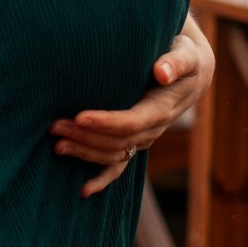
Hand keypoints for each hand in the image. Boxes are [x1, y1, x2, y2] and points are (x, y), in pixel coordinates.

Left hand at [49, 15, 214, 197]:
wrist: (193, 73)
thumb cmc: (185, 57)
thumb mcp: (186, 55)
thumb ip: (175, 62)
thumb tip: (161, 72)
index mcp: (162, 109)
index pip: (132, 121)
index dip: (106, 122)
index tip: (80, 116)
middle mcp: (153, 128)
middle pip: (116, 141)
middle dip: (85, 136)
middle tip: (54, 126)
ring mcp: (145, 137)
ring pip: (113, 153)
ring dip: (84, 151)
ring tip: (56, 143)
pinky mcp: (137, 140)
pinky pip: (119, 165)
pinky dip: (102, 179)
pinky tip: (83, 191)